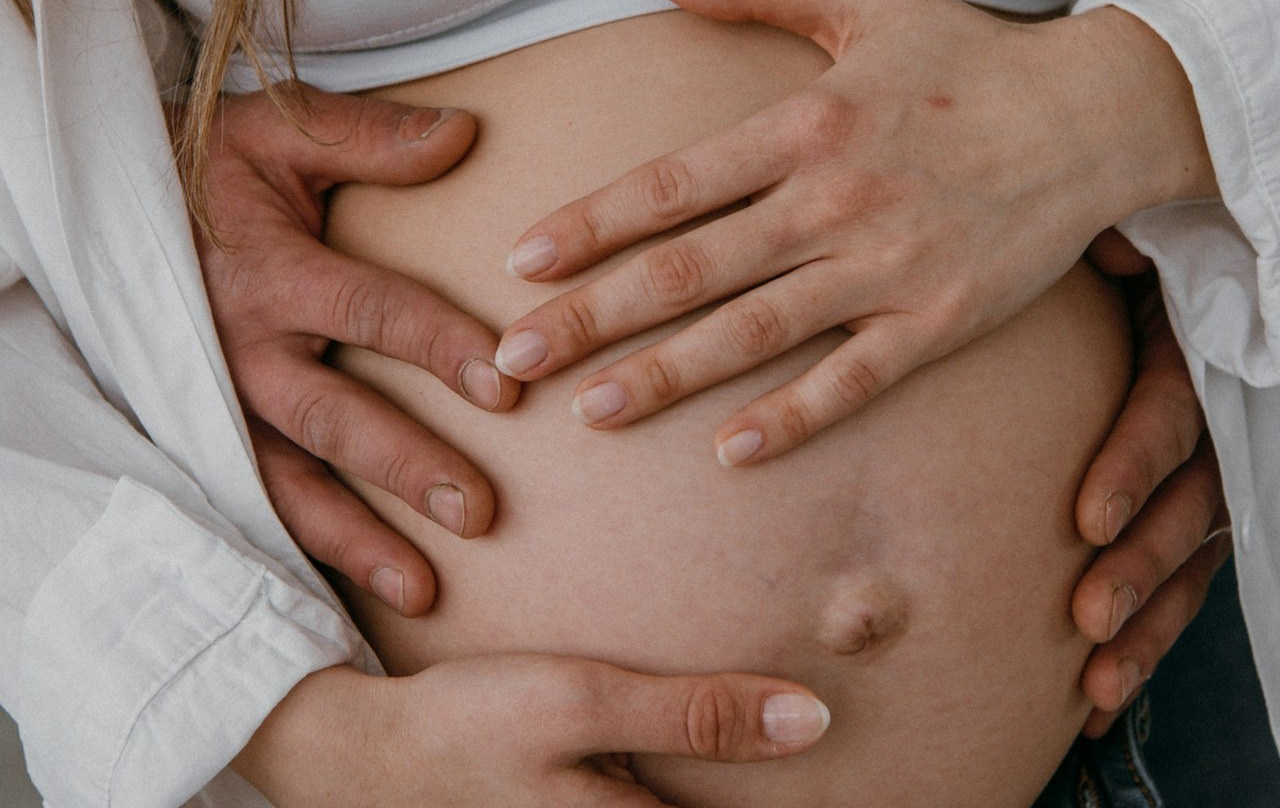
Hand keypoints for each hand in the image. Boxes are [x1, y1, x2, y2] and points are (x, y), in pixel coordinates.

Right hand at [191, 84, 519, 614]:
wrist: (119, 209)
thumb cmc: (215, 170)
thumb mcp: (281, 134)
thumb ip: (369, 139)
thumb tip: (463, 135)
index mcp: (272, 272)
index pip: (369, 312)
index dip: (438, 346)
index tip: (506, 384)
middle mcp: (242, 348)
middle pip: (332, 417)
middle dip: (405, 465)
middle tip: (478, 510)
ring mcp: (220, 401)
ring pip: (288, 480)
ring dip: (355, 537)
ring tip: (423, 589)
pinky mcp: (207, 430)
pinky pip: (253, 497)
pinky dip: (299, 546)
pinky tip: (349, 591)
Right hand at [234, 655, 830, 806]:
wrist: (365, 759)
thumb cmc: (472, 725)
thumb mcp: (582, 704)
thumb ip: (693, 715)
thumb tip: (815, 721)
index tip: (918, 800)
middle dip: (788, 800)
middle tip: (884, 790)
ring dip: (735, 789)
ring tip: (805, 775)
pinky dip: (692, 788)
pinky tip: (709, 766)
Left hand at [495, 0, 1213, 463]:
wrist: (1098, 113)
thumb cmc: (968, 54)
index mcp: (806, 124)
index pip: (673, 185)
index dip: (590, 225)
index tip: (520, 262)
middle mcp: (835, 200)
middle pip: (692, 269)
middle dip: (595, 316)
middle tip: (515, 358)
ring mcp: (888, 266)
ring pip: (757, 332)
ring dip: (668, 375)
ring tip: (589, 411)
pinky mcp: (942, 319)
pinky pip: (858, 380)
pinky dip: (796, 417)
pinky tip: (730, 452)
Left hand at [1072, 235, 1228, 735]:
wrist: (1149, 280)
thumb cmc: (1123, 261)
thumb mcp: (1131, 242)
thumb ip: (1122, 249)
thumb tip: (1108, 253)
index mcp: (1190, 350)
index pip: (1168, 415)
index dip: (1132, 466)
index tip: (1084, 519)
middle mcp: (1213, 423)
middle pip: (1186, 504)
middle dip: (1138, 565)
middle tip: (1086, 616)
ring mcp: (1211, 478)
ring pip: (1189, 559)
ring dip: (1147, 623)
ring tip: (1096, 680)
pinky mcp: (1196, 518)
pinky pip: (1182, 585)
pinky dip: (1147, 642)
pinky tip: (1098, 699)